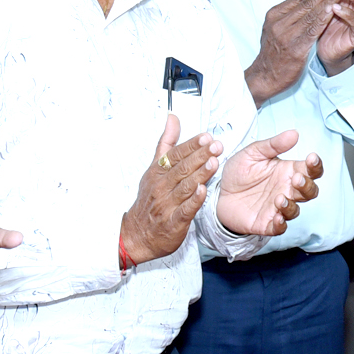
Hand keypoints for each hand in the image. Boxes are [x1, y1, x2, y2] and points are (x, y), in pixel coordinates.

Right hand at [121, 115, 220, 265]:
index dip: (191, 145)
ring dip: (200, 174)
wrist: (138, 234)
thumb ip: (166, 143)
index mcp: (158, 172)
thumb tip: (173, 118)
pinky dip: (193, 200)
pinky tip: (203, 191)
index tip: (205, 137)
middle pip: (182, 168)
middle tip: (216, 146)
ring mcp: (167, 204)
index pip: (175, 155)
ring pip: (185, 186)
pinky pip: (184, 210)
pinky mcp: (173, 222)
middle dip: (200, 156)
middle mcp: (161, 186)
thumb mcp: (154, 168)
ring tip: (214, 162)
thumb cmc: (150, 199)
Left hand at [216, 129, 322, 237]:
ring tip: (279, 197)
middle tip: (297, 178)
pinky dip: (281, 223)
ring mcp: (277, 208)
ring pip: (295, 210)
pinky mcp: (266, 223)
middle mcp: (286, 190)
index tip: (311, 158)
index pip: (311, 170)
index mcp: (287, 171)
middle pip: (310, 191)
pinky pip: (280, 227)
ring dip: (291, 205)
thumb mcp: (253, 153)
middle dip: (307, 186)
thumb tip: (294, 133)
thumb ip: (273, 145)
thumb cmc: (238, 172)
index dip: (315, 165)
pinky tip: (276, 216)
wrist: (218, 192)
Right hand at [246, 0, 341, 104]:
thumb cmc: (274, 52)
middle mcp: (279, 22)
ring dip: (326, 1)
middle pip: (305, 2)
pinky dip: (323, 18)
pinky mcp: (295, 48)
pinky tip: (333, 10)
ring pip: (310, 14)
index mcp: (275, 14)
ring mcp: (286, 35)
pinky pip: (312, 30)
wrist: (265, 77)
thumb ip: (290, 6)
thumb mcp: (276, 26)